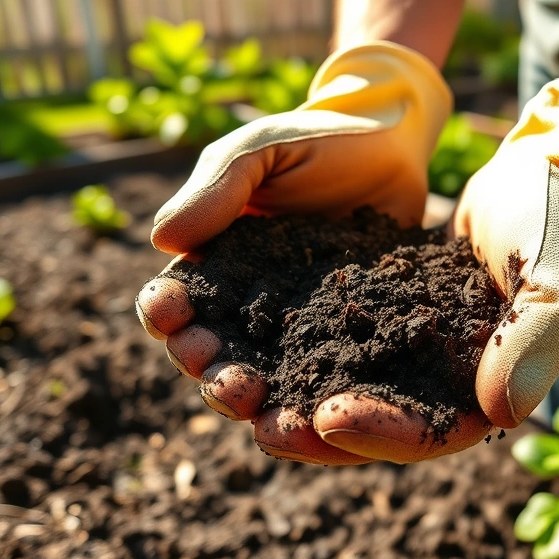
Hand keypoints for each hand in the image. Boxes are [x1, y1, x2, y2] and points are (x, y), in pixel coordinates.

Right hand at [137, 43, 492, 464]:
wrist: (394, 144)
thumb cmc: (318, 140)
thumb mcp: (261, 150)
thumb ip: (218, 188)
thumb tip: (164, 240)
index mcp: (216, 265)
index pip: (176, 303)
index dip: (169, 318)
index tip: (175, 320)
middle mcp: (252, 304)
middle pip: (218, 355)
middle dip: (215, 375)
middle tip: (233, 385)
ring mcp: (302, 325)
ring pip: (271, 378)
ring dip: (264, 404)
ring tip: (274, 418)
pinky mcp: (352, 335)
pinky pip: (332, 376)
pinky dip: (325, 401)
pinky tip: (329, 418)